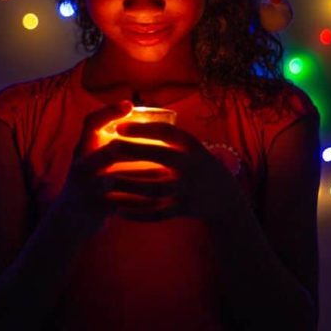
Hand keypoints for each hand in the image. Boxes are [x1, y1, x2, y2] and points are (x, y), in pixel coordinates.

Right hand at [54, 101, 175, 232]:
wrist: (68, 219)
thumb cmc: (88, 183)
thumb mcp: (90, 160)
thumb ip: (108, 145)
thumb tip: (140, 126)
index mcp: (82, 149)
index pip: (91, 123)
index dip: (109, 112)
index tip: (129, 104)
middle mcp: (81, 164)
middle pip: (109, 150)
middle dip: (137, 146)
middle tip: (160, 143)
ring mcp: (86, 186)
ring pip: (118, 178)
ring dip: (144, 174)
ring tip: (166, 170)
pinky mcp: (94, 206)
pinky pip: (121, 202)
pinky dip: (139, 201)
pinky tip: (158, 199)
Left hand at [108, 121, 244, 224]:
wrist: (225, 197)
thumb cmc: (196, 165)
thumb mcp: (189, 147)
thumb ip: (167, 136)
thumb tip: (133, 116)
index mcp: (192, 146)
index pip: (166, 132)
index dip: (142, 129)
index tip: (119, 126)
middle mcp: (191, 165)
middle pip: (160, 156)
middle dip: (133, 150)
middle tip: (109, 147)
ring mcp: (189, 188)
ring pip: (155, 188)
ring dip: (129, 185)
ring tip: (106, 181)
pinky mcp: (185, 209)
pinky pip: (158, 213)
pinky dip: (138, 213)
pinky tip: (118, 211)